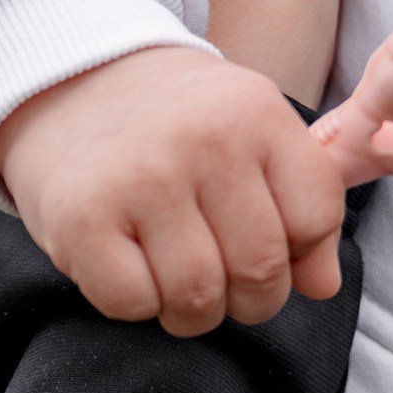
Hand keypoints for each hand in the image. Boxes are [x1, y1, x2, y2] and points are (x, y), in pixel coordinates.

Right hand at [0, 48, 346, 336]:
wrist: (68, 79)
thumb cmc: (176, 121)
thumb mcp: (252, 133)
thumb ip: (303, 204)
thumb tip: (323, 287)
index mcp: (257, 115)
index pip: (314, 220)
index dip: (299, 253)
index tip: (270, 244)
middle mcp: (204, 143)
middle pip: (260, 270)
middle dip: (251, 299)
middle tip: (225, 280)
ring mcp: (140, 181)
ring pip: (199, 299)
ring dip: (194, 312)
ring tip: (180, 281)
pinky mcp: (80, 219)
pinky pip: (133, 304)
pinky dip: (138, 305)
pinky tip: (132, 269)